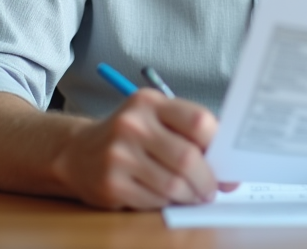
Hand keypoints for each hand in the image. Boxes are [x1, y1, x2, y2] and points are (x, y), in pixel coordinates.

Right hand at [60, 89, 224, 209]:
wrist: (77, 153)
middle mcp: (132, 125)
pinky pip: (155, 201)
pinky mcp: (111, 184)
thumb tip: (229, 169)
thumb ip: (188, 134)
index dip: (218, 144)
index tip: (224, 159)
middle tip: (212, 189)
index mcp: (149, 102)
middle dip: (207, 180)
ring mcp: (119, 155)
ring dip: (190, 196)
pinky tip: (166, 197)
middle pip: (188, 158)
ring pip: (173, 185)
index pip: (198, 120)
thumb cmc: (129, 137)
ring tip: (193, 195)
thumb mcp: (154, 119)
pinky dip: (167, 203)